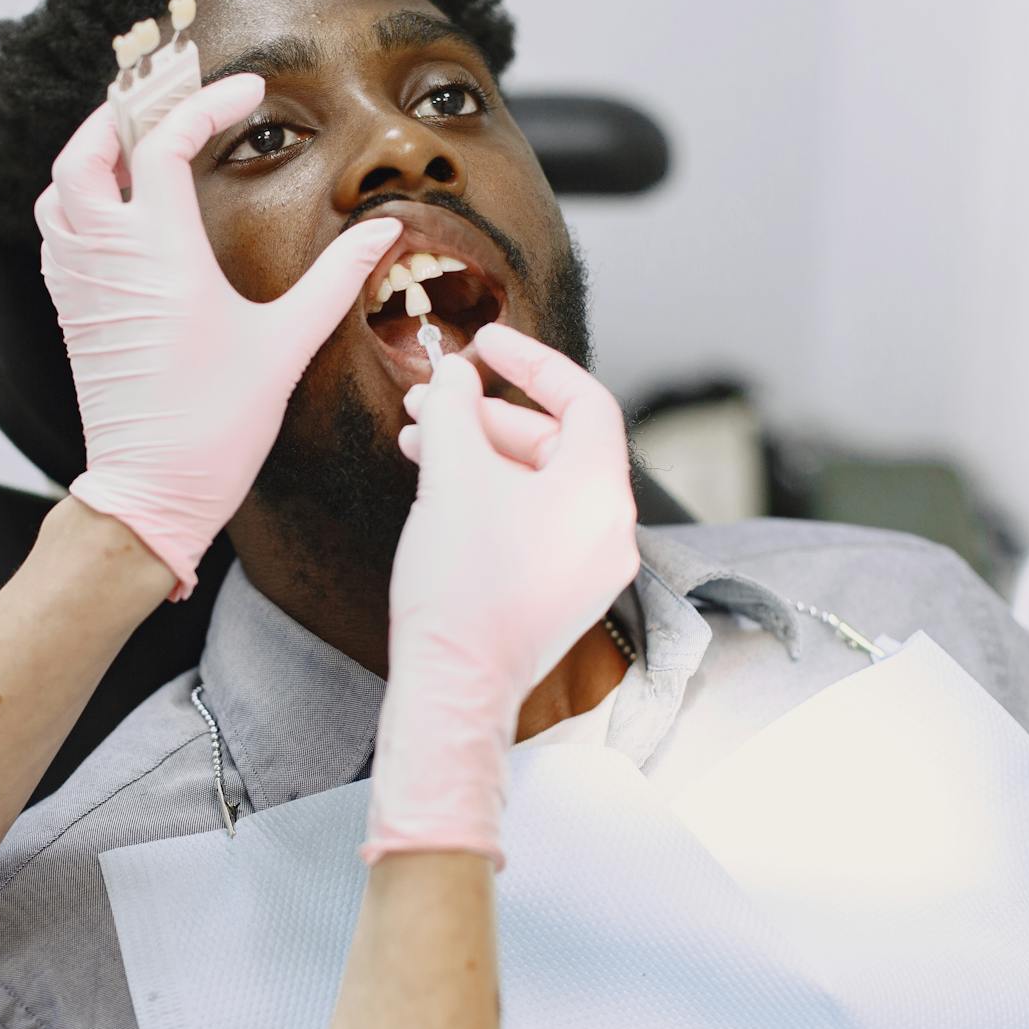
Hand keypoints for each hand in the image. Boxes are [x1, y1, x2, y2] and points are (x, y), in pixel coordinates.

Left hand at [36, 75, 401, 599]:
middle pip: (83, 153)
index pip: (164, 143)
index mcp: (162, 256)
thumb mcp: (286, 345)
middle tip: (167, 96)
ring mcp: (81, 287)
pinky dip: (76, 203)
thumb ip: (335, 279)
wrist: (150, 491)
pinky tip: (117, 210)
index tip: (246, 90)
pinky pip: (56, 237)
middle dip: (120, 113)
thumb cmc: (216, 425)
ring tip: (137, 143)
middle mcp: (109, 260)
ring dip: (89, 156)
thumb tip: (384, 230)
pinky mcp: (73, 314)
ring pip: (57, 193)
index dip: (204, 103)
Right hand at [364, 324, 640, 865]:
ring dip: (480, 454)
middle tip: (433, 401)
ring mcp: (588, 566)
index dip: (533, 362)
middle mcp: (608, 528)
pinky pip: (533, 522)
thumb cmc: (460, 585)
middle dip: (487, 414)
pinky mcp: (561, 594)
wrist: (453, 684)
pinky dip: (491, 495)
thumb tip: (458, 375)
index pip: (583, 399)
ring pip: (538, 483)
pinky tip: (440, 489)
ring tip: (420, 442)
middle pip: (555, 441)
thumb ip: (457, 409)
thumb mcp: (452, 475)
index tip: (486, 343)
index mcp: (600, 492)